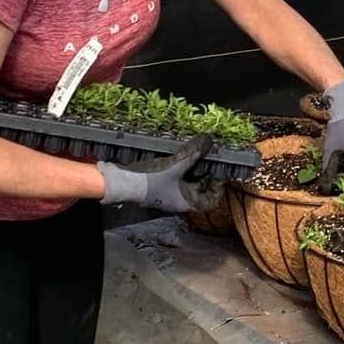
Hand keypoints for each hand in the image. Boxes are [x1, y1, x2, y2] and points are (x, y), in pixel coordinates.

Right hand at [98, 138, 222, 212]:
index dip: (218, 189)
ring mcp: (167, 194)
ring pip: (186, 183)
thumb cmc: (150, 180)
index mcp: (186, 202)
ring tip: (195, 155)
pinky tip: (178, 156)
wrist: (122, 183)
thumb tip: (209, 141)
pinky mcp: (157, 186)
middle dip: (204, 175)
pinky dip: (179, 169)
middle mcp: (178, 201)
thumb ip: (193, 154)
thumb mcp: (175, 165)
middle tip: (209, 160)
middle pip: (199, 190)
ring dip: (191, 170)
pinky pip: (174, 178)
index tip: (221, 175)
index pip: (210, 202)